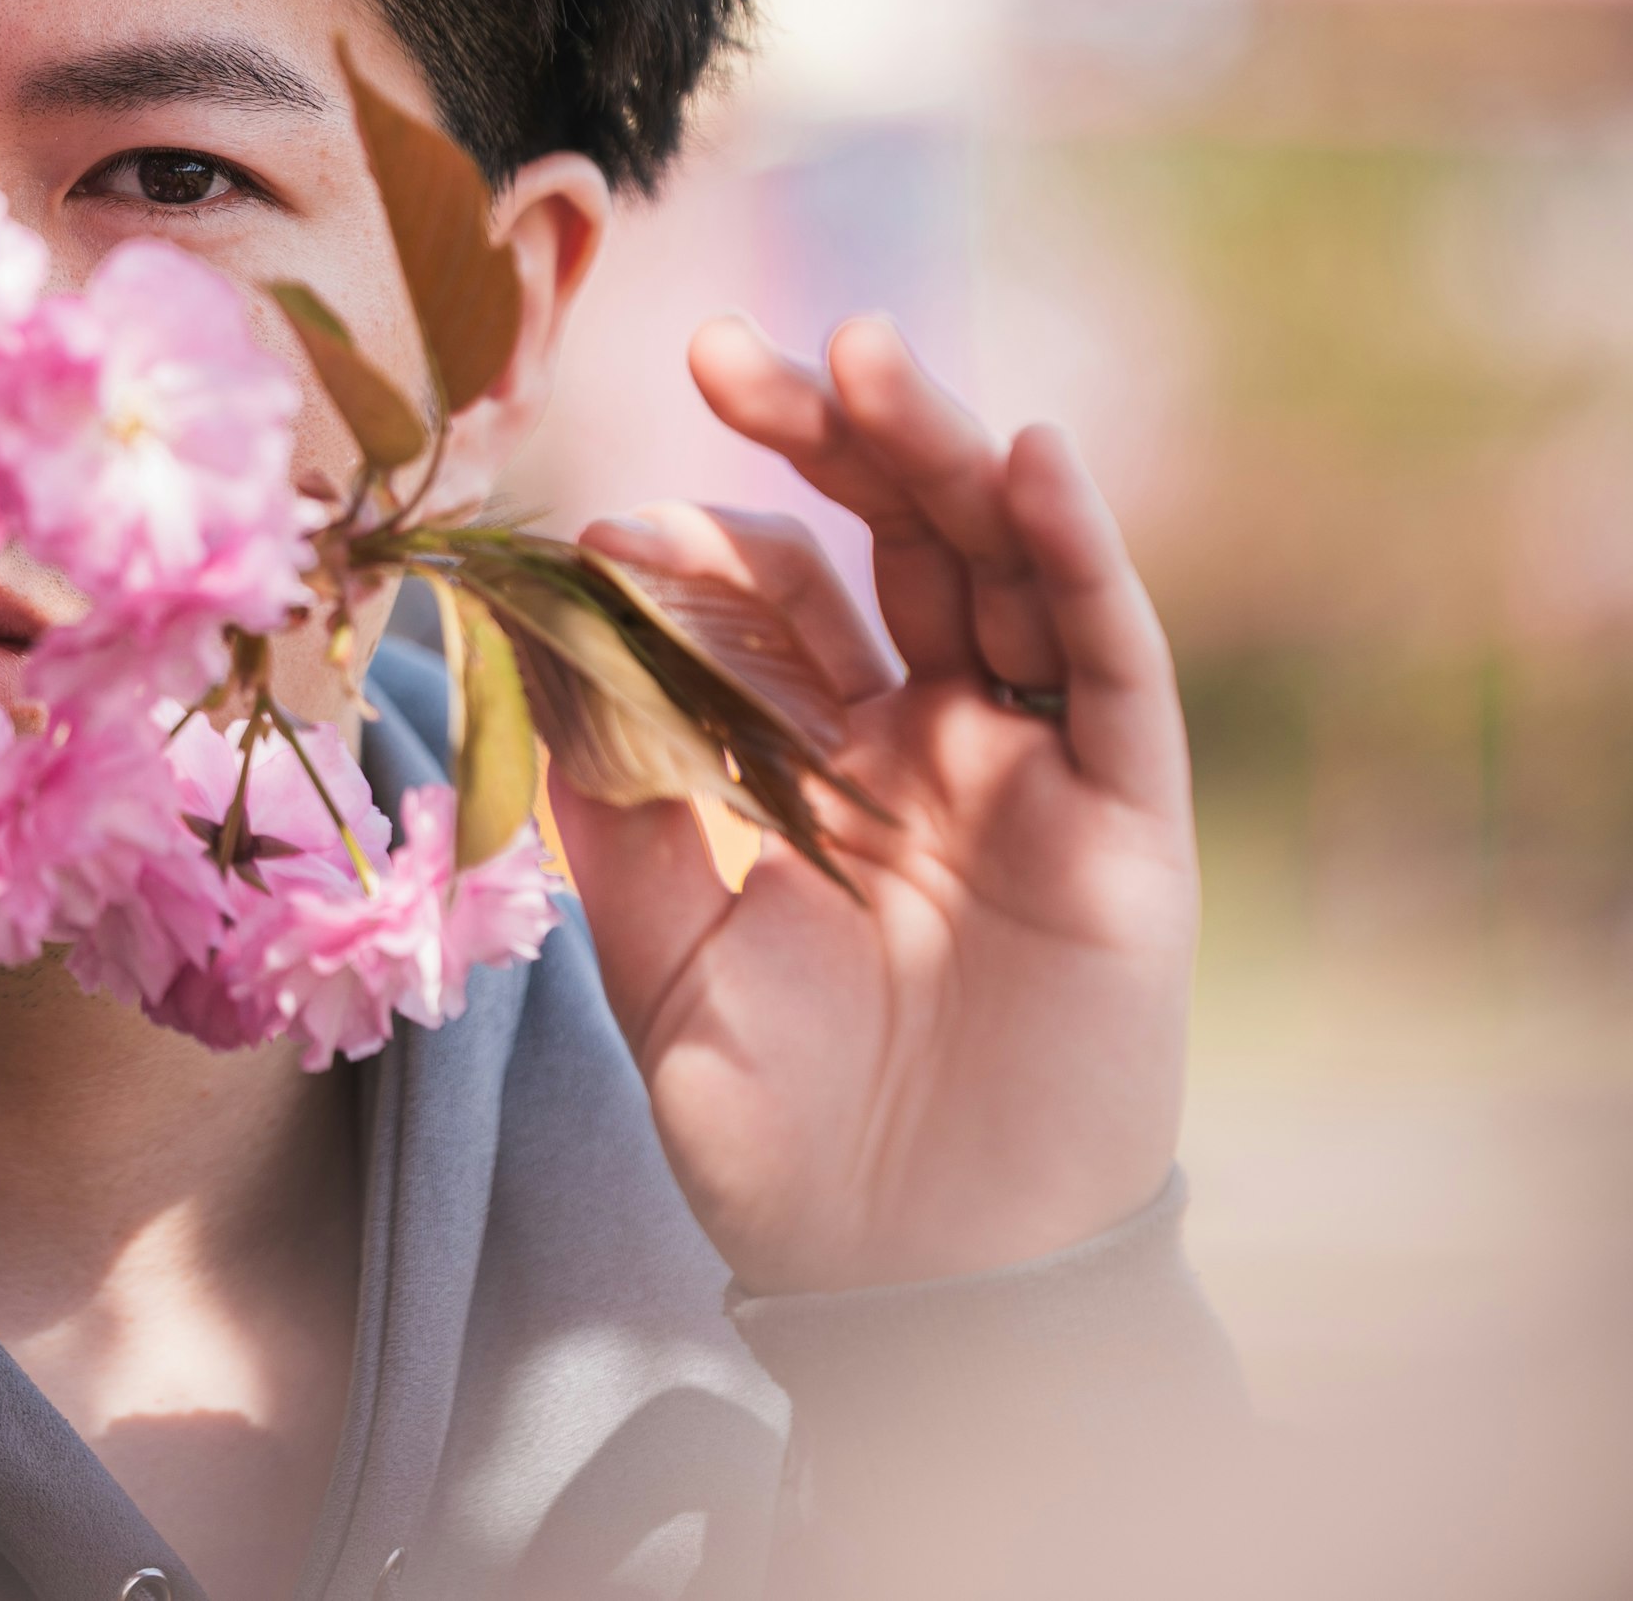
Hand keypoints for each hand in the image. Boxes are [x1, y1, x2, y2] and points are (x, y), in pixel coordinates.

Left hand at [549, 315, 1196, 1295]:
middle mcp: (928, 742)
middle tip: (730, 354)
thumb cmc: (771, 1126)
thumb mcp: (650, 940)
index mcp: (814, 759)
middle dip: (819, 438)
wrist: (899, 1277)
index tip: (603, 529)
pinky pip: (1112, 668)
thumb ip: (601, 785)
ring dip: (937, 453)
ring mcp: (1029, 772)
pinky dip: (1077, 557)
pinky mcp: (1125, 824)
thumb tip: (508, 627)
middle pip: (885, 545)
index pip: (766, 600)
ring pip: (996, 569)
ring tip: (867, 359)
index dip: (693, 547)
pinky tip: (1028, 459)